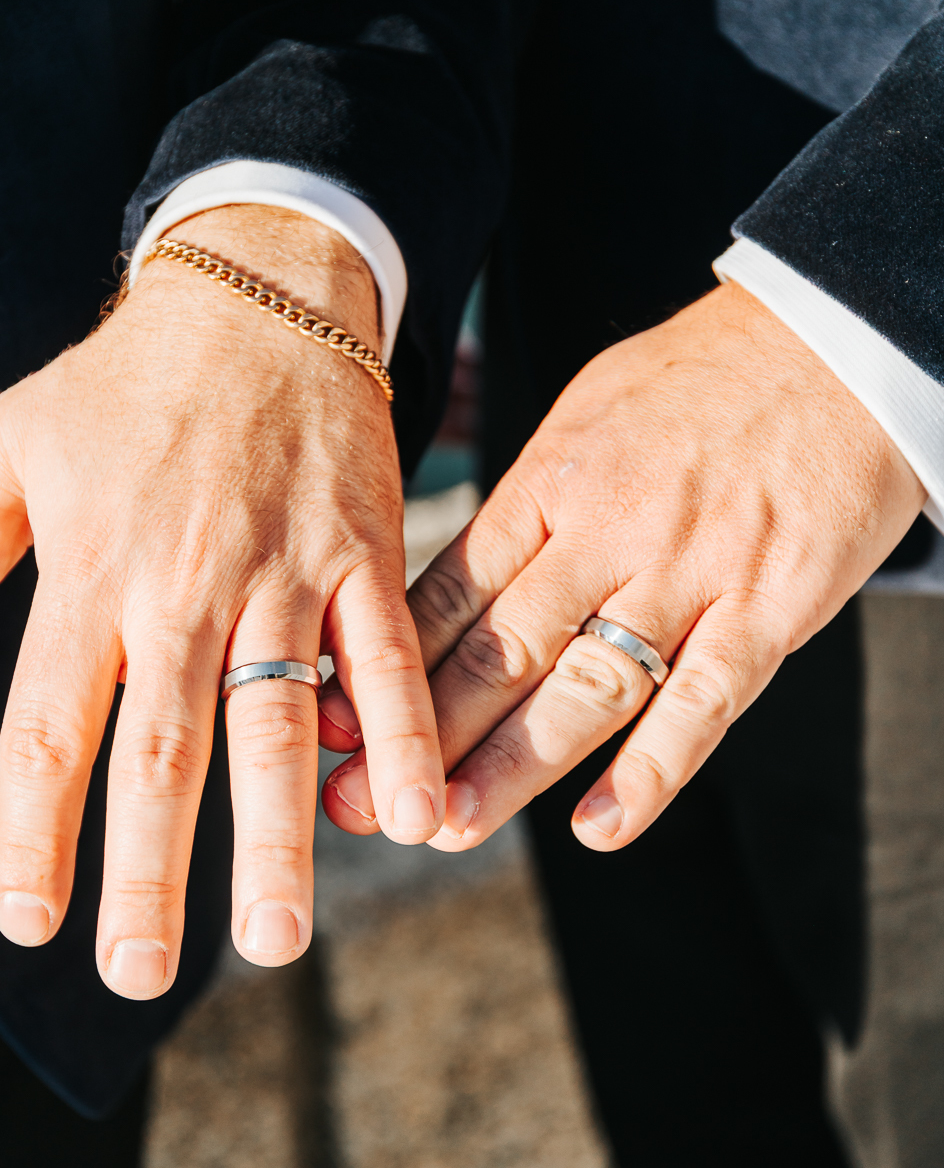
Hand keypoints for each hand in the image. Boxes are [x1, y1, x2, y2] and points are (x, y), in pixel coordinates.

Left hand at [0, 205, 444, 992]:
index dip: (35, 832)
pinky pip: (384, 660)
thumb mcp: (11, 444)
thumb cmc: (125, 380)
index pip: (48, 726)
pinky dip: (402, 739)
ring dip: (277, 837)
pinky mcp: (363, 554)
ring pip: (275, 721)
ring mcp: (279, 574)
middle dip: (147, 872)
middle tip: (140, 972)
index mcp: (86, 571)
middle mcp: (178, 587)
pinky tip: (417, 820)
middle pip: (160, 750)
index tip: (29, 922)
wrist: (258, 290)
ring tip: (276, 938)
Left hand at [319, 281, 923, 850]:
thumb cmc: (702, 380)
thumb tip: (457, 586)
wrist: (836, 339)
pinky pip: (702, 702)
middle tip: (360, 804)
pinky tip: (599, 828)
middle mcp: (606, 530)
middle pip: (497, 650)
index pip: (449, 593)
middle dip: (421, 735)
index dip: (383, 667)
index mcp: (551, 483)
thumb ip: (529, 504)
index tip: (331, 724)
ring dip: (510, 767)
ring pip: (583, 687)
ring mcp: (687, 570)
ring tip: (449, 826)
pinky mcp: (768, 605)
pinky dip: (650, 773)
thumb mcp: (589, 415)